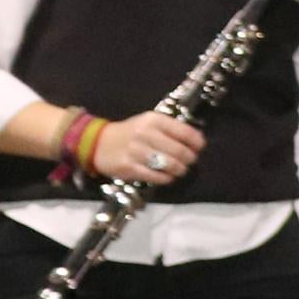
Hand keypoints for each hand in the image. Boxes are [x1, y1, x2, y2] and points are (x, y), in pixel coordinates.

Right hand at [93, 111, 208, 185]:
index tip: (199, 147)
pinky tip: (167, 176)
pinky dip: (166, 178)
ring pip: (169, 165)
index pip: (185, 132)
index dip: (197, 142)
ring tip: (180, 170)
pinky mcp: (129, 167)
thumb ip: (171, 129)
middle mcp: (145, 133)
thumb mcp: (149, 123)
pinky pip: (156, 176)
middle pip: (179, 151)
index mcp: (153, 120)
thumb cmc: (131, 133)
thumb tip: (197, 141)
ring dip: (180, 170)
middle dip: (189, 159)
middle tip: (190, 161)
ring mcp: (136, 151)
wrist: (99, 143)